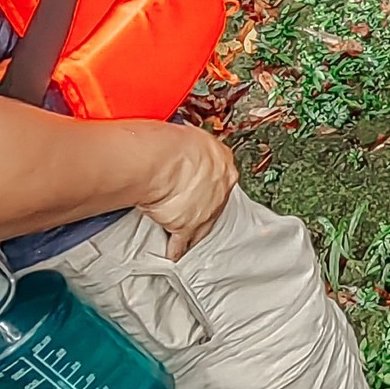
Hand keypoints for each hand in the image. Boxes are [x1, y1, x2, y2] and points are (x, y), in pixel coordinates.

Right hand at [137, 125, 238, 259]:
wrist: (165, 162)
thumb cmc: (175, 144)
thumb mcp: (191, 136)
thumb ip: (192, 145)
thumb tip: (181, 139)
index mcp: (224, 162)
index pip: (221, 173)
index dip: (208, 179)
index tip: (201, 183)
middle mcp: (220, 187)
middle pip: (215, 200)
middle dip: (203, 204)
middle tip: (191, 206)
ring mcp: (206, 209)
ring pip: (202, 223)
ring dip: (193, 228)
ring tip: (185, 233)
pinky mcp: (188, 226)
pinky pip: (181, 241)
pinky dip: (176, 248)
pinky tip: (174, 252)